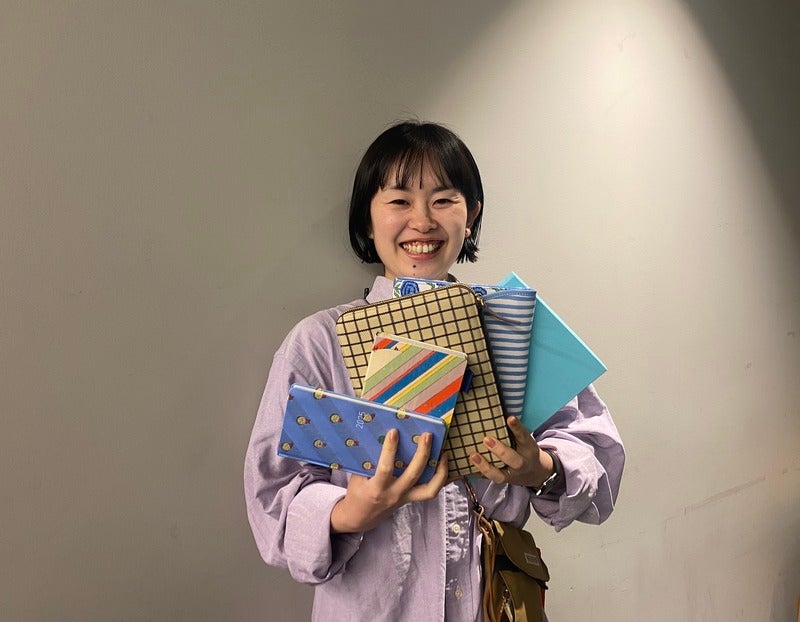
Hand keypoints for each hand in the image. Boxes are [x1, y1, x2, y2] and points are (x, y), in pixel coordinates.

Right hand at [330, 429, 447, 533]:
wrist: (361, 517)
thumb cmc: (357, 493)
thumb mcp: (358, 477)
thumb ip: (368, 461)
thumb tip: (379, 437)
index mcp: (377, 488)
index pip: (385, 468)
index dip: (390, 450)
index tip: (394, 432)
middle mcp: (394, 494)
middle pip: (413, 475)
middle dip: (422, 454)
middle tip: (426, 436)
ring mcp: (405, 498)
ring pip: (429, 489)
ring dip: (440, 470)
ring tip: (443, 452)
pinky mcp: (411, 500)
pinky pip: (431, 491)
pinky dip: (440, 478)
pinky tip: (443, 464)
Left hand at [469, 416, 554, 487]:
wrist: (536, 474)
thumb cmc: (526, 451)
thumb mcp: (526, 440)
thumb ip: (515, 431)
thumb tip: (495, 412)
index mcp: (528, 449)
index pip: (524, 437)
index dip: (517, 428)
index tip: (510, 418)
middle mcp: (521, 464)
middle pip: (512, 459)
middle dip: (500, 450)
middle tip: (487, 439)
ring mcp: (511, 475)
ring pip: (499, 475)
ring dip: (485, 466)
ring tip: (473, 455)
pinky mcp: (502, 481)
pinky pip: (489, 480)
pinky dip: (478, 474)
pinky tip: (467, 467)